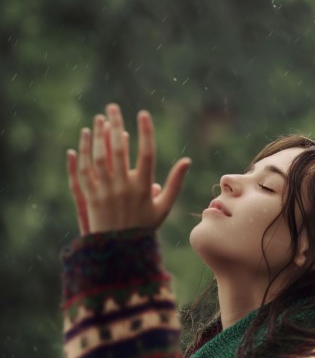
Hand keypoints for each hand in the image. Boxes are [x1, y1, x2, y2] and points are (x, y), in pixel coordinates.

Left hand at [66, 103, 190, 234]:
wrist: (119, 250)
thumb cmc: (145, 227)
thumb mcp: (163, 207)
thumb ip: (175, 183)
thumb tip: (187, 161)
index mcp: (143, 188)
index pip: (146, 153)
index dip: (146, 132)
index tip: (143, 113)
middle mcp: (124, 187)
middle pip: (119, 149)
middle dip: (116, 125)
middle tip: (113, 107)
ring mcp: (105, 192)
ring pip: (100, 157)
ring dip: (99, 135)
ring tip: (100, 117)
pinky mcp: (90, 197)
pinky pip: (85, 170)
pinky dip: (83, 152)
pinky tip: (84, 137)